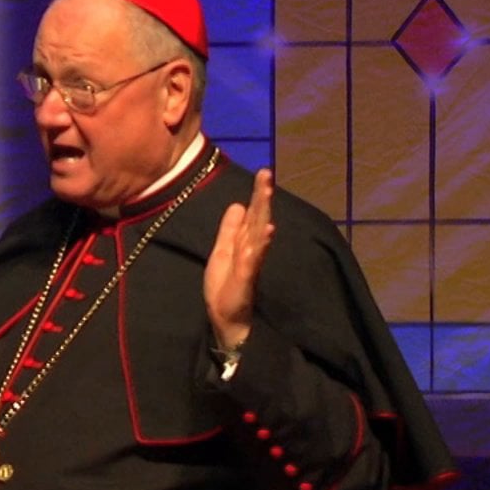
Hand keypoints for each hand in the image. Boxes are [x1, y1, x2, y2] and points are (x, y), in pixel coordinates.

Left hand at [204, 168, 274, 349]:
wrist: (226, 318)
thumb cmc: (225, 286)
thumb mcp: (222, 252)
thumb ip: (230, 230)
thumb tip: (238, 205)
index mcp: (244, 241)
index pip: (253, 213)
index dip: (258, 194)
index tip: (264, 172)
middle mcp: (251, 248)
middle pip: (258, 217)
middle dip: (262, 195)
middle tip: (267, 173)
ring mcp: (250, 262)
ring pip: (258, 233)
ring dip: (263, 213)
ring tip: (267, 193)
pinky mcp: (247, 276)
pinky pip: (254, 257)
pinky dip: (261, 244)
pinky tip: (267, 230)